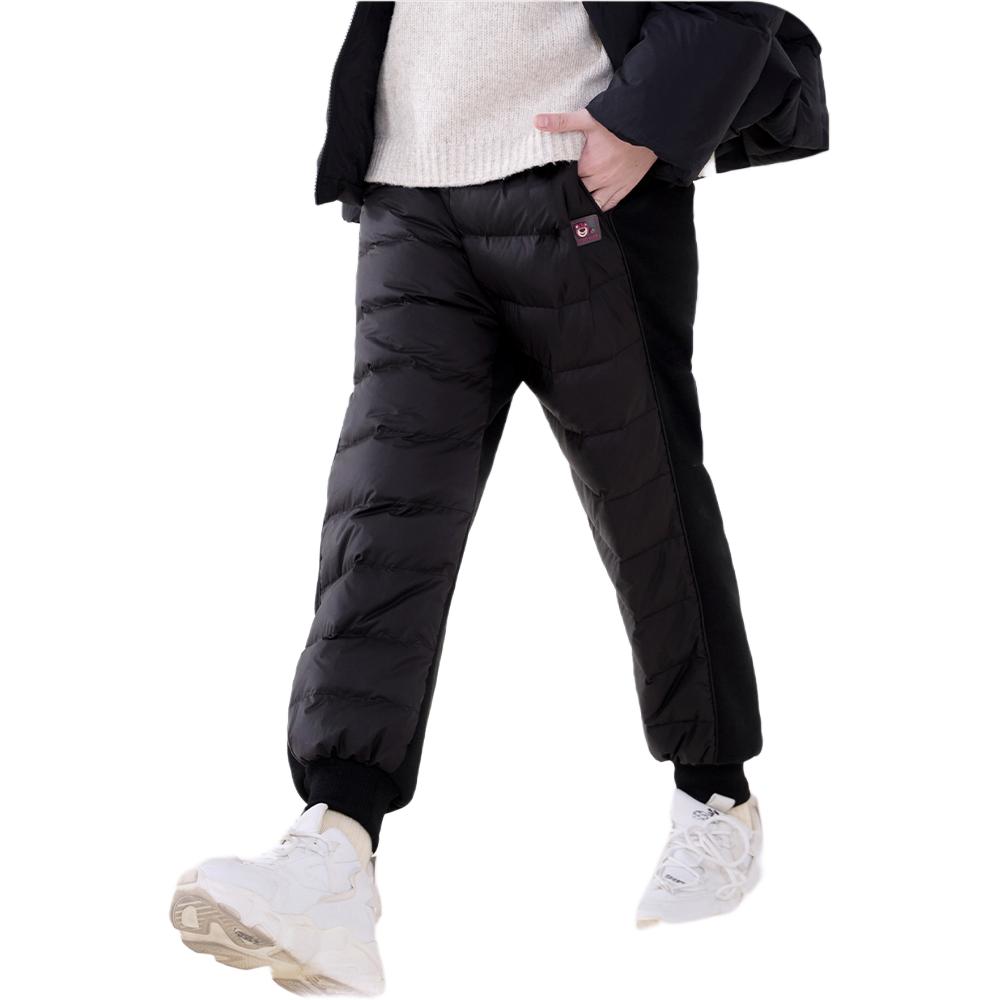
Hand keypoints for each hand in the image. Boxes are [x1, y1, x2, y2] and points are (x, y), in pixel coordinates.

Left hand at [534, 109, 656, 210]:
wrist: (649, 126)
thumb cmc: (618, 122)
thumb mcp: (588, 119)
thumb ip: (561, 122)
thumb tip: (537, 121)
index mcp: (588, 165)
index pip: (566, 178)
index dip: (559, 178)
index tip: (552, 178)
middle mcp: (600, 180)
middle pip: (578, 192)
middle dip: (570, 190)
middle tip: (560, 191)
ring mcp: (614, 186)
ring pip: (592, 203)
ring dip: (583, 202)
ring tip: (574, 202)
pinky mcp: (625, 188)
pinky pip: (609, 205)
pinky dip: (599, 207)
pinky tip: (591, 208)